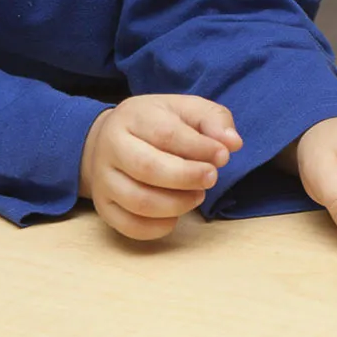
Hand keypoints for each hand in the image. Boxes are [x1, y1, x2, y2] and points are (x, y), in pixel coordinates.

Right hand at [79, 94, 238, 240]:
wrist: (108, 139)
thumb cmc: (156, 124)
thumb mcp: (185, 109)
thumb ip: (212, 120)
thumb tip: (232, 142)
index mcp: (133, 117)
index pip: (166, 134)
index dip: (199, 148)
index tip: (223, 156)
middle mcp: (111, 148)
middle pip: (148, 168)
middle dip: (187, 177)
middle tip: (212, 178)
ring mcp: (103, 180)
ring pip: (139, 201)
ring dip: (177, 204)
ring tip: (197, 195)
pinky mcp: (103, 207)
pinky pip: (130, 226)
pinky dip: (158, 227)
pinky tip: (176, 216)